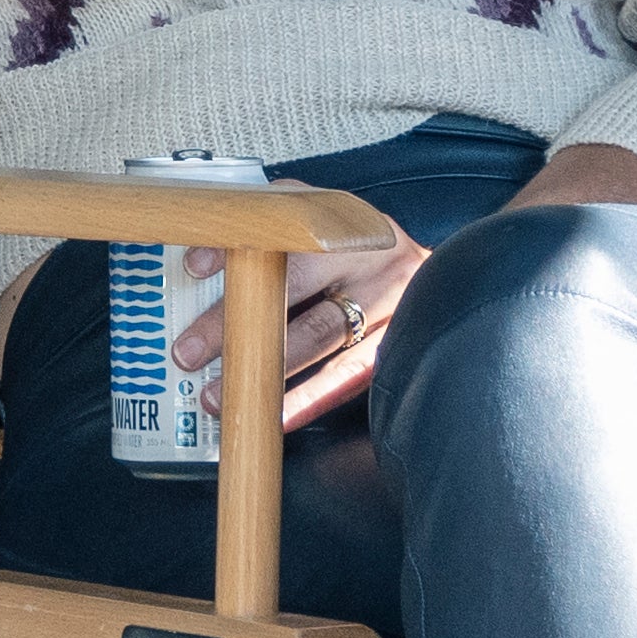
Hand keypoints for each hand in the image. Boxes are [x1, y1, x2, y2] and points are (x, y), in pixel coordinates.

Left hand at [175, 235, 433, 431]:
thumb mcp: (321, 225)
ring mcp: (388, 304)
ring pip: (318, 334)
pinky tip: (276, 417)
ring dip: (264, 367)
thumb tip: (199, 258)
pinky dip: (309, 399)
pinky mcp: (396, 348)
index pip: (280, 227)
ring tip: (218, 394)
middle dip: (235, 319)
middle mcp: (368, 257)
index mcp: (343, 220)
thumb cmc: (361, 253)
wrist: (448, 278)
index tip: (192, 267)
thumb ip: (268, 229)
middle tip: (188, 352)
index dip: (234, 246)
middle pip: (292, 284)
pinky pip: (348, 377)